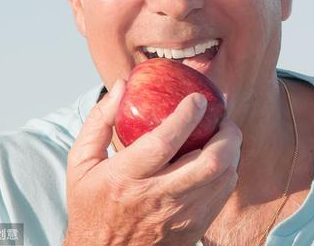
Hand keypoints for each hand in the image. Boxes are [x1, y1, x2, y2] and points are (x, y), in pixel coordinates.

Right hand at [63, 79, 241, 245]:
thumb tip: (123, 86)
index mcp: (126, 178)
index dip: (187, 116)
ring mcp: (180, 215)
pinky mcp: (194, 227)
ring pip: (223, 177)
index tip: (198, 98)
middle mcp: (157, 197)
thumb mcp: (81, 163)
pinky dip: (228, 170)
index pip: (163, 142)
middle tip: (223, 117)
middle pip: (209, 162)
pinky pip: (223, 193)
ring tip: (224, 133)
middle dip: (226, 133)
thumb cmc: (92, 206)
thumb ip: (99, 122)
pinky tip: (220, 158)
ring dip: (232, 150)